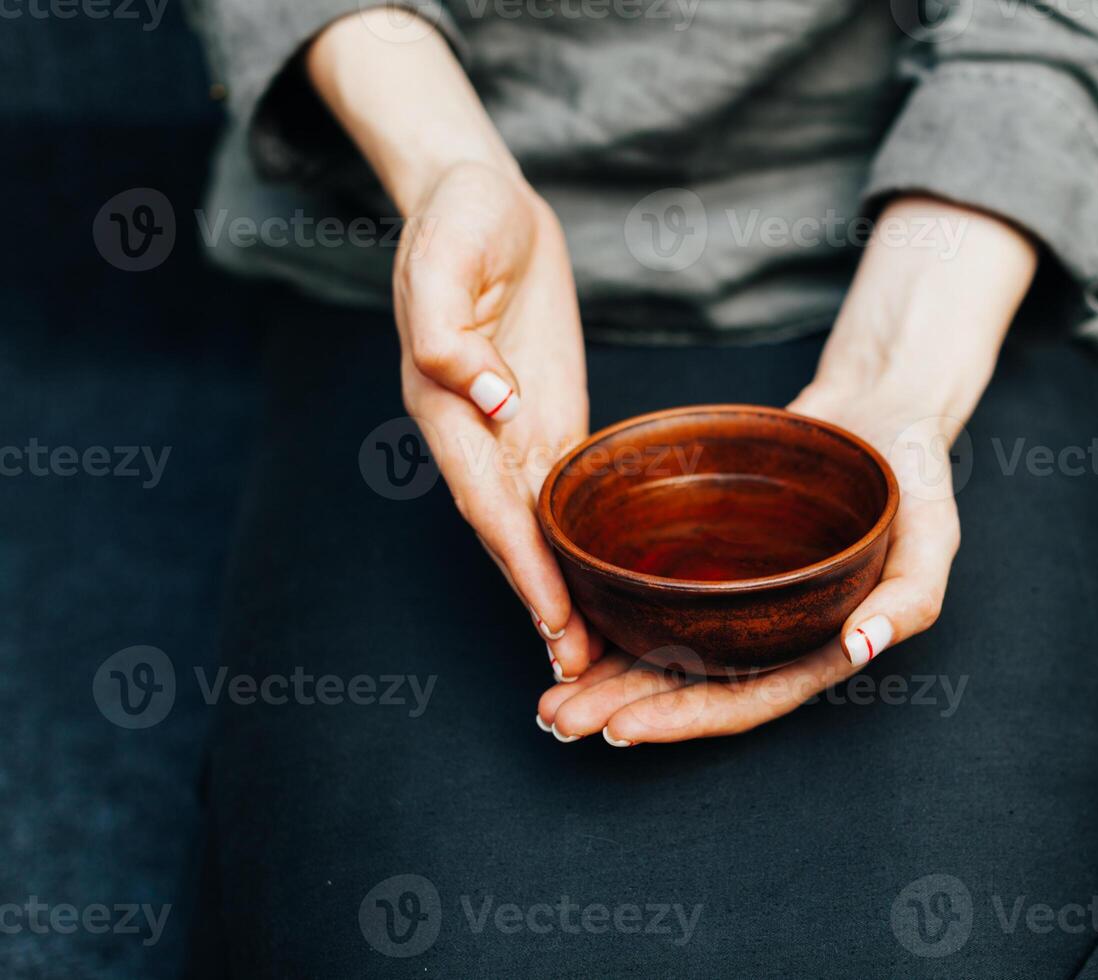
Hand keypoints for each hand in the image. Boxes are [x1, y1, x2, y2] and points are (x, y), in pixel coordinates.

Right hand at [398, 163, 600, 678]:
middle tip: (582, 674)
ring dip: (561, 591)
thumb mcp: (447, 253)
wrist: (483, 196)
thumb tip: (486, 398)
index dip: (521, 565)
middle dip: (543, 604)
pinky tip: (604, 585)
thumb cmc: (460, 217)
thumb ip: (449, 330)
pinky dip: (577, 546)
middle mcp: (477, 433)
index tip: (554, 620)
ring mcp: (511, 430)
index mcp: (447, 406)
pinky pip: (562, 494)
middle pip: (512, 535)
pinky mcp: (545, 418)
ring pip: (538, 528)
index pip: (488, 501)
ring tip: (597, 656)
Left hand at [536, 197, 1037, 742]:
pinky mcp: (714, 557)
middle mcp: (773, 631)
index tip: (622, 728)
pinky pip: (658, 598)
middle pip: (690, 687)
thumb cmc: (911, 470)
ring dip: (606, 677)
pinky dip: (613, 616)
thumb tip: (861, 647)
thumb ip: (911, 596)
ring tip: (547, 695)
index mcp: (820, 645)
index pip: (746, 700)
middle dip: (622, 708)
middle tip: (555, 718)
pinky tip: (569, 624)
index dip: (684, 721)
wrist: (879, 404)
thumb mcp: (933, 529)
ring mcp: (740, 596)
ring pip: (664, 651)